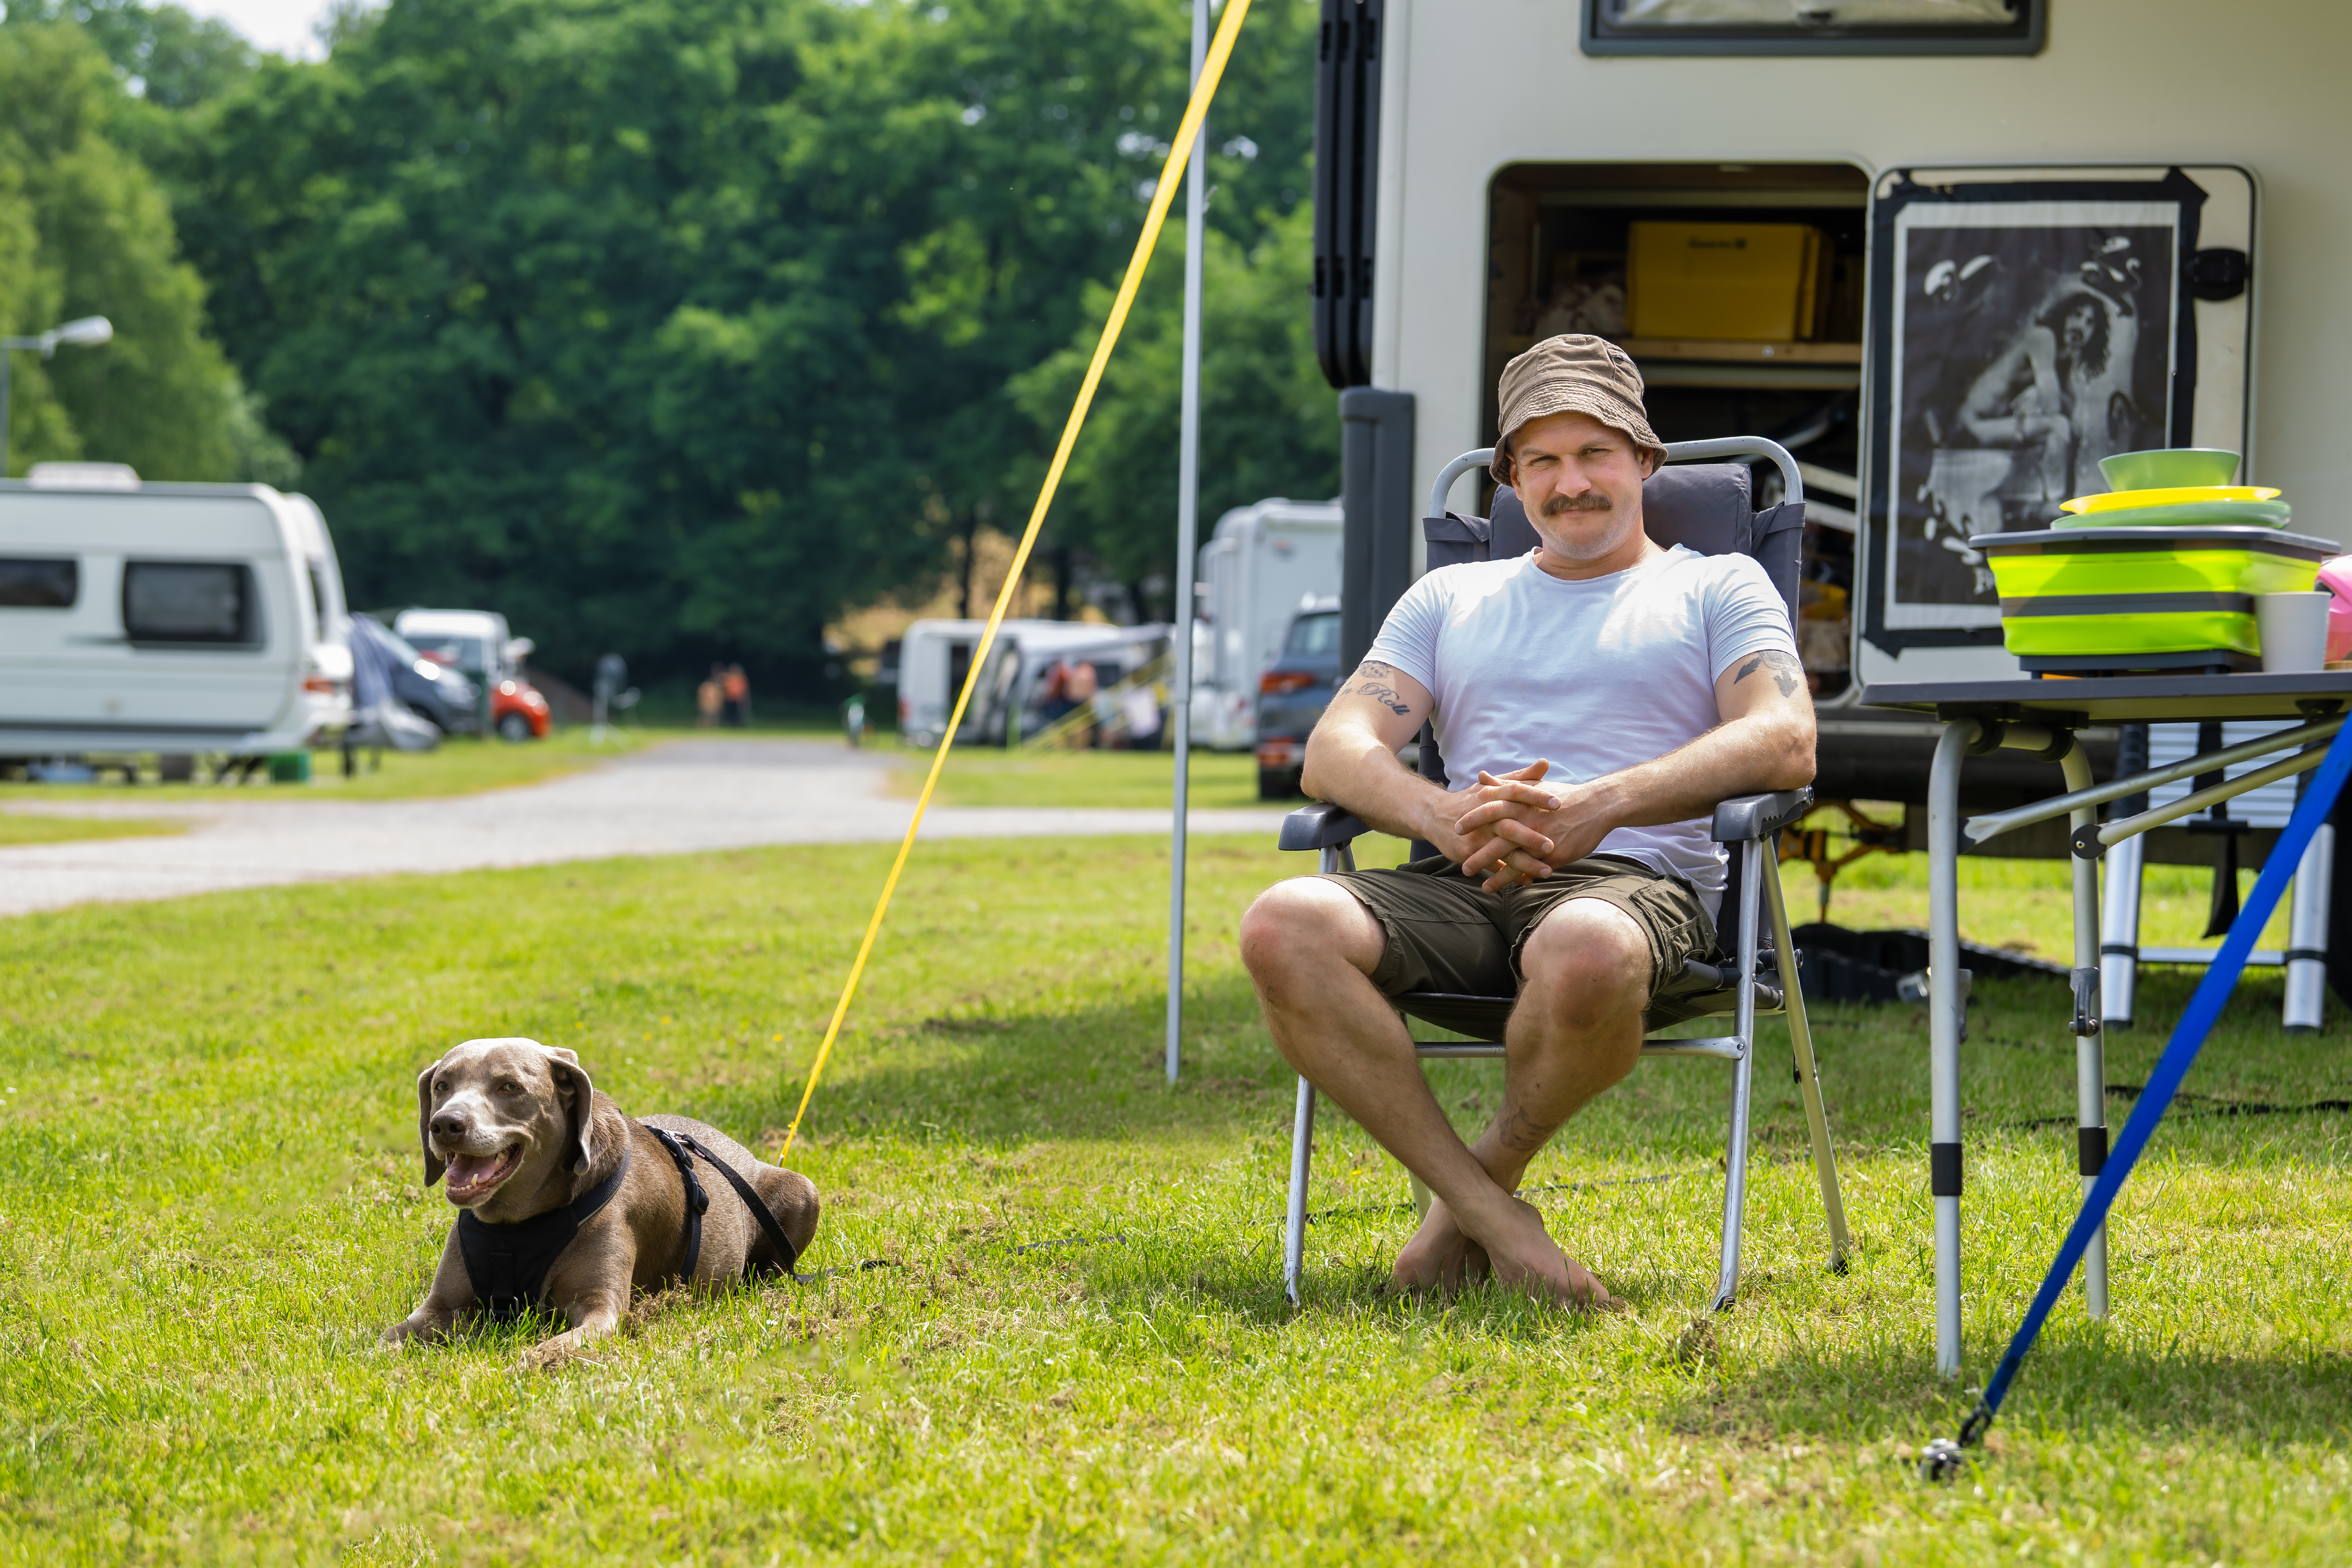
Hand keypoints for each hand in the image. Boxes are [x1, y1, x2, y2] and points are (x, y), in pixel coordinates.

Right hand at [1413, 760, 1562, 890]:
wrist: (1434, 815)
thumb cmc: (1471, 799)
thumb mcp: (1492, 785)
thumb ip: (1521, 777)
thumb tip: (1545, 763)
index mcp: (1491, 794)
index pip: (1515, 792)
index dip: (1536, 797)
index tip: (1558, 803)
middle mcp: (1483, 815)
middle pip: (1508, 826)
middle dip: (1530, 837)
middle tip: (1553, 845)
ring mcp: (1475, 835)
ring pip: (1502, 851)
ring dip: (1524, 863)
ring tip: (1546, 871)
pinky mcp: (1467, 852)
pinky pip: (1491, 866)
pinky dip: (1509, 875)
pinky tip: (1527, 880)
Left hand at [1453, 763, 1619, 892]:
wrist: (1597, 805)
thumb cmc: (1563, 795)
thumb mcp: (1531, 787)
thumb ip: (1503, 783)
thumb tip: (1480, 776)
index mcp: (1521, 802)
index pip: (1490, 810)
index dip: (1472, 819)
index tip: (1456, 828)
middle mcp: (1528, 821)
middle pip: (1497, 840)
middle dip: (1479, 856)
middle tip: (1463, 867)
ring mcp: (1541, 839)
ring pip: (1515, 861)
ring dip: (1498, 876)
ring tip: (1483, 888)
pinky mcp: (1555, 855)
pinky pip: (1534, 870)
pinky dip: (1523, 880)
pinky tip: (1513, 889)